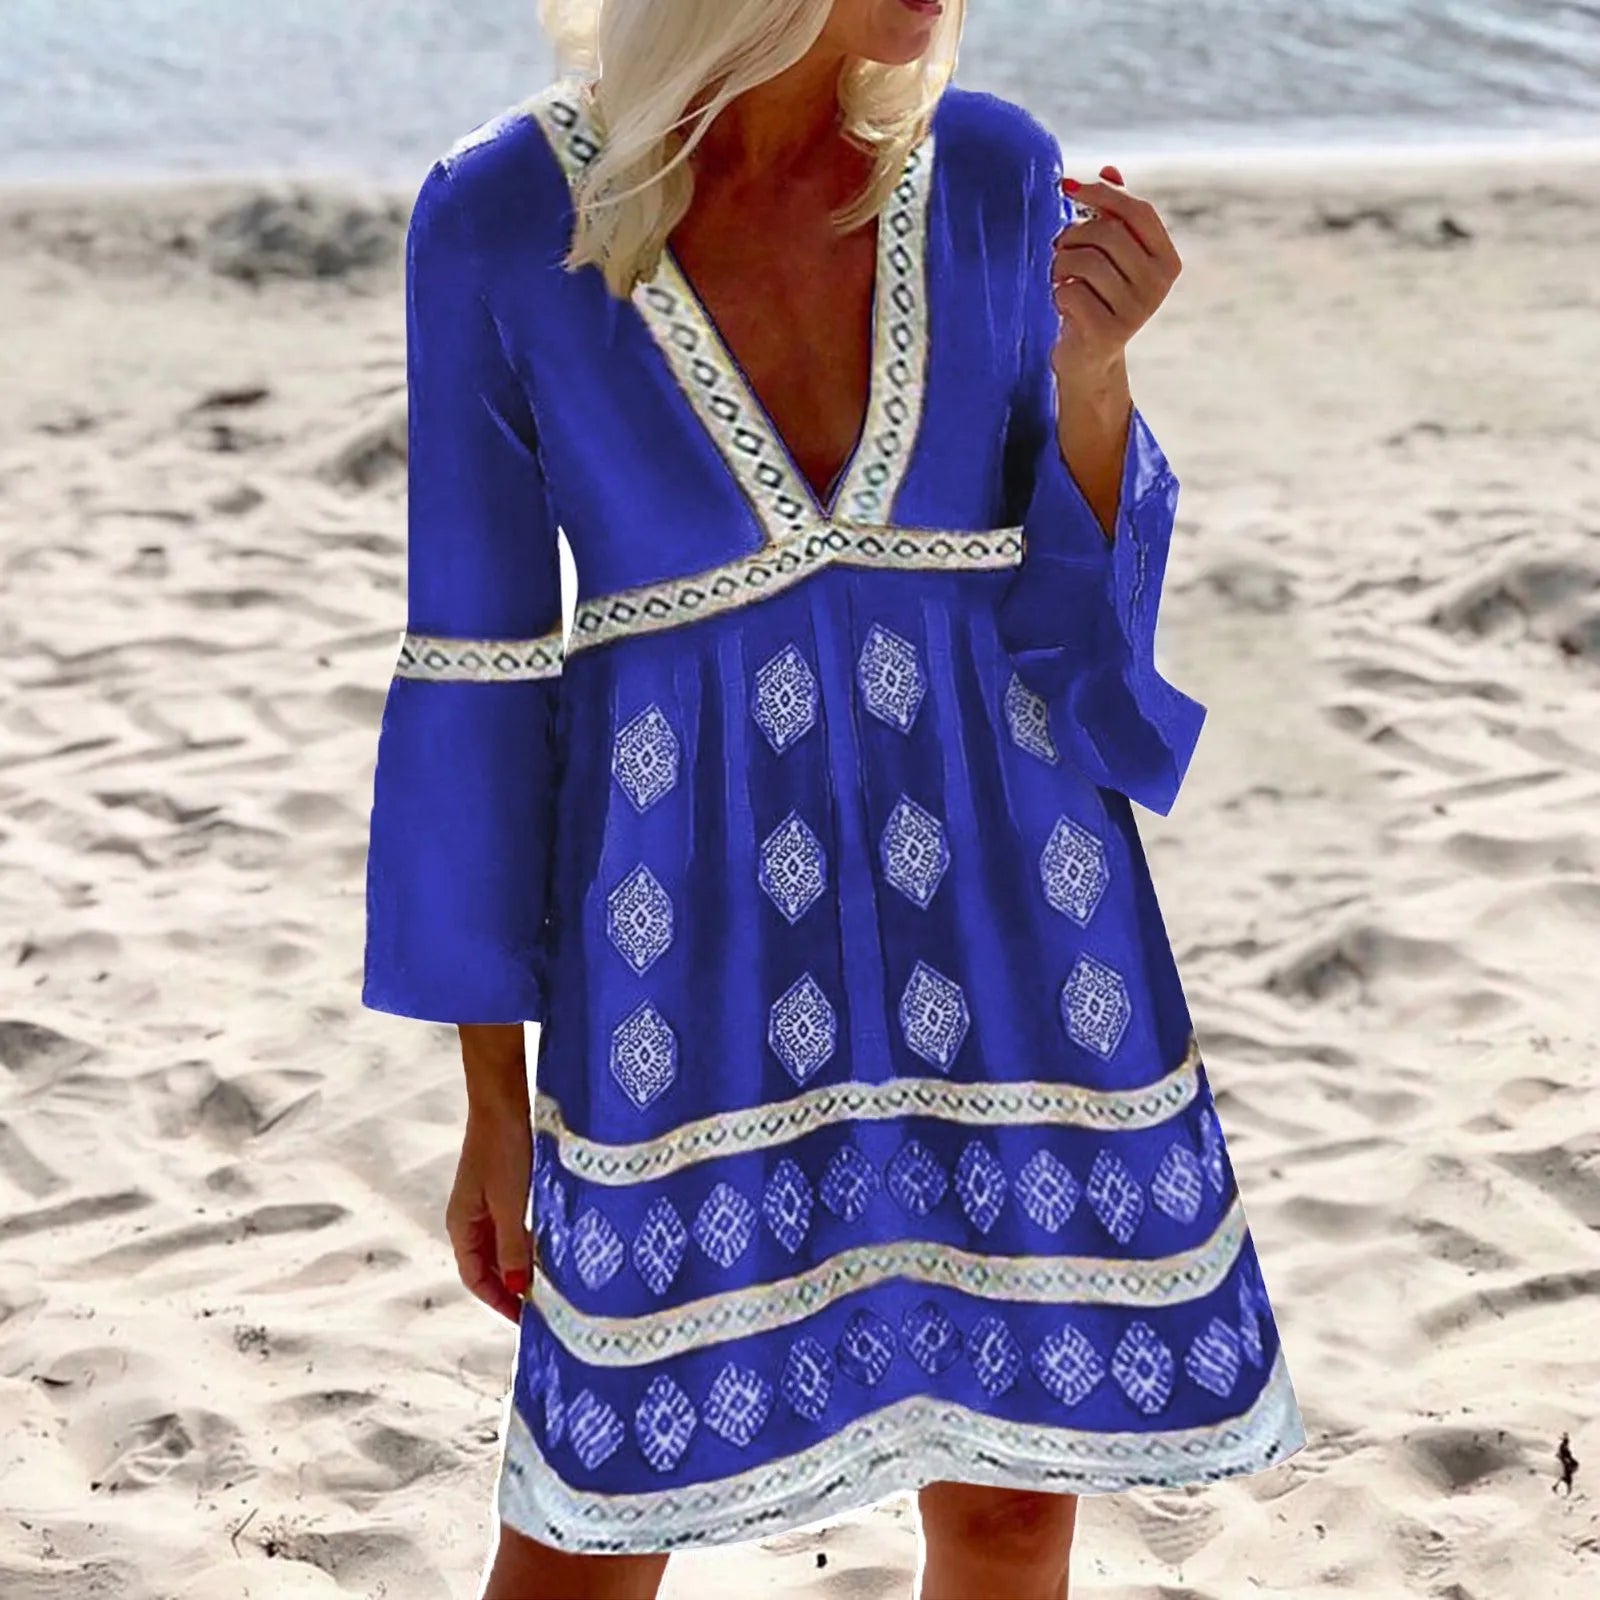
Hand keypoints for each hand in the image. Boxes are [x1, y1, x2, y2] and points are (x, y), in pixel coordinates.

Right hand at [445, 1101, 532, 1324]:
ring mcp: (486, 1203)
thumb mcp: (510, 1203)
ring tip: (552, 1283)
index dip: (500, 1301)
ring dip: (523, 1265)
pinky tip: (551, 1247)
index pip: (476, 1278)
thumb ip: (513, 1246)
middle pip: (489, 1266)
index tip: (527, 1320)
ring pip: (503, 1247)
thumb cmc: (503, 1149)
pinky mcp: (503, 1188)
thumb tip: (518, 1289)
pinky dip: (529, 1242)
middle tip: (546, 1307)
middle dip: (513, 1288)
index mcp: (462, 1225)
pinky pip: (513, 1227)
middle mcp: (470, 1218)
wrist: (503, 1101)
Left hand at [1051, 164, 1182, 385]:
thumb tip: (1110, 168)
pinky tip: (1061, 302)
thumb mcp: (1111, 256)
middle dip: (1073, 234)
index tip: (1068, 187)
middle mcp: (1158, 286)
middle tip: (1059, 247)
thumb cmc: (1098, 297)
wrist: (1089, 358)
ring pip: (1086, 262)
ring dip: (1060, 263)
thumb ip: (1114, 215)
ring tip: (1058, 274)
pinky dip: (1057, 292)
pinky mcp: (1107, 333)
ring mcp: (1135, 312)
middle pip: (1109, 234)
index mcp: (1167, 261)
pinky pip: (1070, 292)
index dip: (1102, 193)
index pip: (1138, 211)